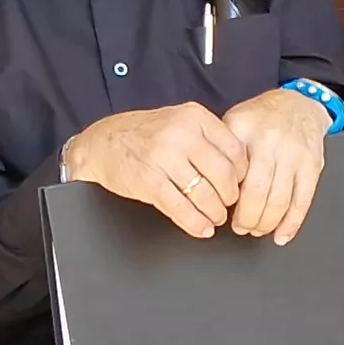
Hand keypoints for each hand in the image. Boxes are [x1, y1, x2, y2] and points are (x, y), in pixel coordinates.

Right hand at [59, 102, 247, 237]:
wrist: (101, 142)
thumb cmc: (145, 134)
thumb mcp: (180, 122)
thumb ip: (207, 138)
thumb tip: (240, 170)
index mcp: (195, 117)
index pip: (235, 150)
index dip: (242, 175)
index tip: (240, 186)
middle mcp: (181, 133)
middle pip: (223, 175)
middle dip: (230, 197)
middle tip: (228, 205)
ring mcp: (163, 157)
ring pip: (204, 194)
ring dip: (214, 213)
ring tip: (215, 218)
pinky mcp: (148, 180)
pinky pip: (180, 208)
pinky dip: (195, 223)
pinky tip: (201, 228)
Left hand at [219, 88, 334, 241]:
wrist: (298, 104)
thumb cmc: (260, 120)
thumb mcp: (233, 124)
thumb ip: (221, 153)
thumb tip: (209, 190)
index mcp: (243, 130)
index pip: (229, 174)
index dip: (223, 199)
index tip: (219, 211)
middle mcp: (270, 141)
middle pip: (256, 193)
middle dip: (246, 219)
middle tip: (240, 227)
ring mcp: (294, 154)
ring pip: (279, 201)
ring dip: (266, 224)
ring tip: (256, 230)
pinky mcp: (313, 165)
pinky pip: (302, 201)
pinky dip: (291, 224)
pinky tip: (281, 235)